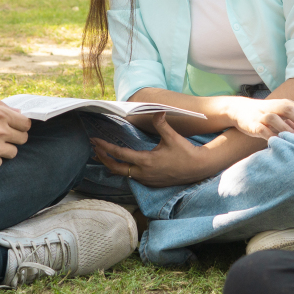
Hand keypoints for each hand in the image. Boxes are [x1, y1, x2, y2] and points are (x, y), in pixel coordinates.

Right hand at [0, 100, 31, 168]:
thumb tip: (18, 112)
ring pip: (13, 152)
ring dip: (5, 150)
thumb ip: (1, 107)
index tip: (15, 127)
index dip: (21, 125)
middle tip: (4, 137)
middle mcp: (0, 130)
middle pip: (23, 139)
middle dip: (15, 137)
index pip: (25, 124)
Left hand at [91, 113, 210, 187]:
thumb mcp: (172, 137)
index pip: (120, 154)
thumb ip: (161, 124)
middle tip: (94, 148)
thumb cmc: (185, 152)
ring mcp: (146, 179)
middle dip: (103, 158)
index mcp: (146, 161)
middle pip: (116, 168)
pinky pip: (131, 178)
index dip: (105, 147)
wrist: (198, 168)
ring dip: (112, 165)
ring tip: (102, 156)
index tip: (95, 141)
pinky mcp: (151, 182)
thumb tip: (157, 110)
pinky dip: (122, 170)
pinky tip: (120, 165)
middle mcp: (143, 172)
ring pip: (123, 174)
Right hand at [227, 97, 293, 138]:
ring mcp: (263, 115)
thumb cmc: (267, 115)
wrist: (240, 110)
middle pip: (290, 110)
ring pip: (275, 119)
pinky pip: (262, 130)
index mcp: (286, 103)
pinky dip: (271, 136)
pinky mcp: (253, 124)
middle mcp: (275, 107)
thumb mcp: (283, 115)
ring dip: (287, 129)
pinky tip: (279, 144)